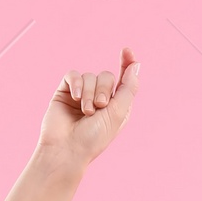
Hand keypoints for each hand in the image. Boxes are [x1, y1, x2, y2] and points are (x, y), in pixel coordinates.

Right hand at [37, 51, 140, 167]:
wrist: (66, 150)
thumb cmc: (94, 138)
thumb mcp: (118, 113)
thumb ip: (129, 88)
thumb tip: (137, 65)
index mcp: (116, 106)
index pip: (123, 79)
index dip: (126, 64)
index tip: (127, 50)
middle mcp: (99, 98)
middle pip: (106, 76)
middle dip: (104, 90)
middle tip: (99, 107)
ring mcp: (81, 95)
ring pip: (89, 76)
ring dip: (89, 93)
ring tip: (86, 112)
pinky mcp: (65, 92)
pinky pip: (73, 75)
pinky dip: (76, 83)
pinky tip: (75, 97)